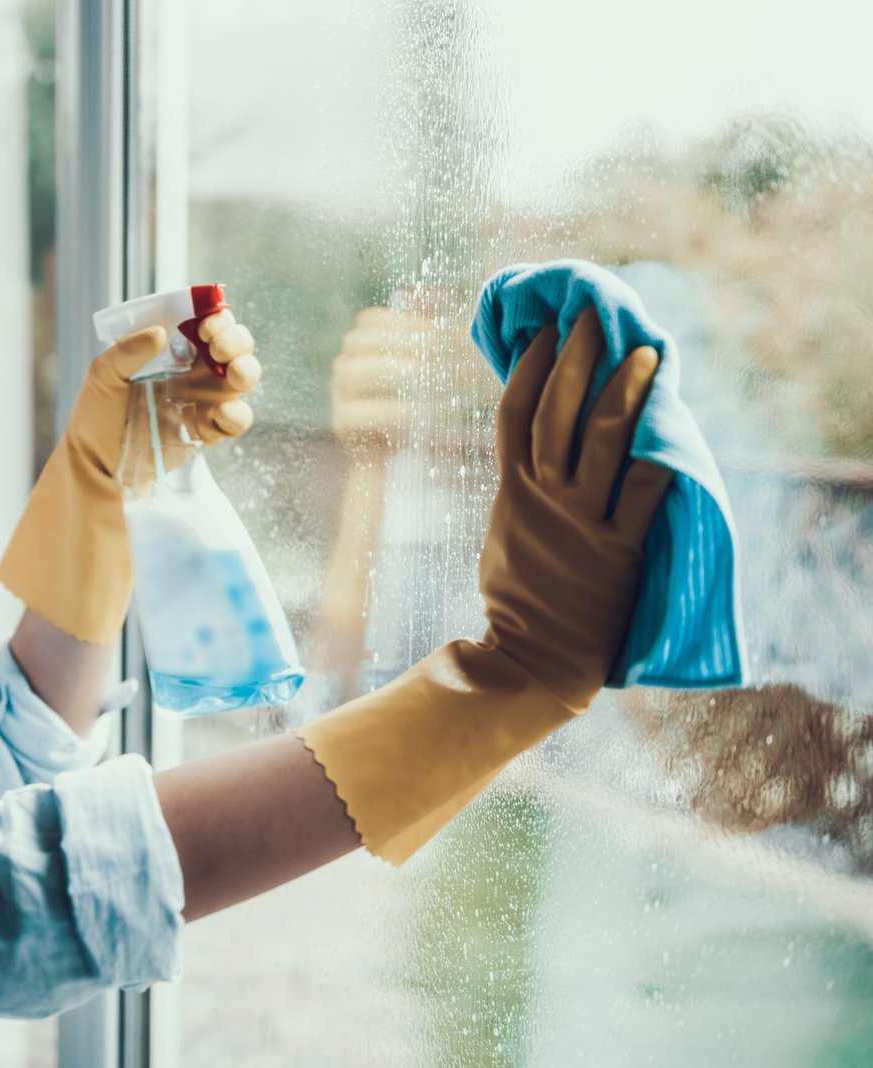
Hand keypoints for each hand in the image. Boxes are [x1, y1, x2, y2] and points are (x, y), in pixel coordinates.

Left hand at [0, 310, 261, 643]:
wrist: (97, 466)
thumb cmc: (96, 417)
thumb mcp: (101, 377)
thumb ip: (126, 351)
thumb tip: (160, 333)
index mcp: (172, 351)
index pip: (206, 323)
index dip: (216, 317)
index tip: (207, 322)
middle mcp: (193, 371)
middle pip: (234, 346)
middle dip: (236, 340)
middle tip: (217, 345)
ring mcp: (204, 401)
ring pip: (244, 378)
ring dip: (246, 370)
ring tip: (231, 372)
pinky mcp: (208, 432)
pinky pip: (237, 420)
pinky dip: (238, 414)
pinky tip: (222, 413)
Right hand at [295, 303, 673, 865]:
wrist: (531, 657)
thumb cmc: (519, 595)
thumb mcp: (505, 529)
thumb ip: (520, 488)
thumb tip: (530, 451)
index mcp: (513, 489)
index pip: (515, 411)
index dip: (528, 366)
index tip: (545, 328)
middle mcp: (544, 496)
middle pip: (556, 411)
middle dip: (575, 358)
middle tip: (593, 314)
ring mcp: (580, 522)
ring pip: (600, 441)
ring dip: (623, 392)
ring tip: (644, 351)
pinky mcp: (616, 551)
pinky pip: (640, 499)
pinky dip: (655, 467)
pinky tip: (672, 436)